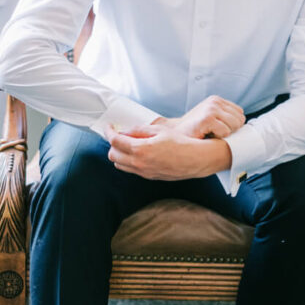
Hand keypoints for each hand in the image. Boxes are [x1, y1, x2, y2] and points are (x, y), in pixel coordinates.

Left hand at [105, 123, 231, 179]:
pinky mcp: (149, 177)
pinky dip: (128, 161)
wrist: (196, 160)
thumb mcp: (159, 131)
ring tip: (128, 144)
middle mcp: (139, 164)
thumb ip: (139, 131)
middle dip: (112, 144)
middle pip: (113, 155)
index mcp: (141, 150)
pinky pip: (131, 170)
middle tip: (119, 135)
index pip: (115, 141)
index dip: (109, 132)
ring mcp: (144, 172)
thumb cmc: (181, 143)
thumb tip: (125, 131)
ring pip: (120, 165)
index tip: (109, 127)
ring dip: (119, 154)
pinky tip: (138, 153)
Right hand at [164, 96, 245, 139]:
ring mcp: (211, 108)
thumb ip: (226, 118)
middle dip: (230, 130)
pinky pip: (226, 132)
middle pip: (240, 120)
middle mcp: (215, 101)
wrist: (175, 136)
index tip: (218, 129)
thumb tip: (246, 126)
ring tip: (209, 133)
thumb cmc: (194, 132)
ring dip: (224, 134)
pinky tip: (206, 135)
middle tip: (213, 133)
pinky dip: (218, 137)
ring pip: (235, 126)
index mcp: (217, 100)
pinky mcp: (207, 118)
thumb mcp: (212, 120)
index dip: (232, 125)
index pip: (240, 114)